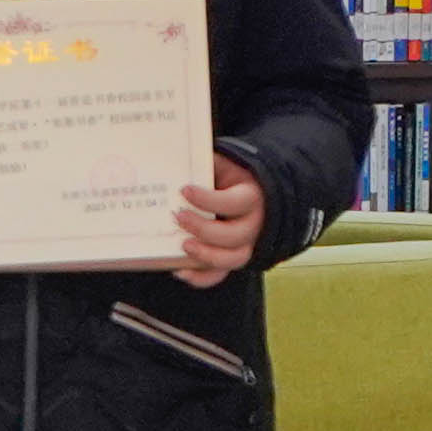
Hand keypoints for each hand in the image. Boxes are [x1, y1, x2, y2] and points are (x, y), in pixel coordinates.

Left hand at [167, 151, 265, 287]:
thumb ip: (208, 162)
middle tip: (178, 216)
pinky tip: (180, 271)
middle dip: (204, 229)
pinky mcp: (233, 259)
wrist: (254, 195)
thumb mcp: (226, 165)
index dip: (209, 199)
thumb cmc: (233, 179)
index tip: (184, 190)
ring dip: (205, 256)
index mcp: (252, 197)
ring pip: (233, 259)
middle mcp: (254, 225)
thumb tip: (177, 152)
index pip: (234, 202)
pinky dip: (201, 278)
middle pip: (234, 235)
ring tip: (182, 245)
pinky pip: (221, 275)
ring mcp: (246, 245)